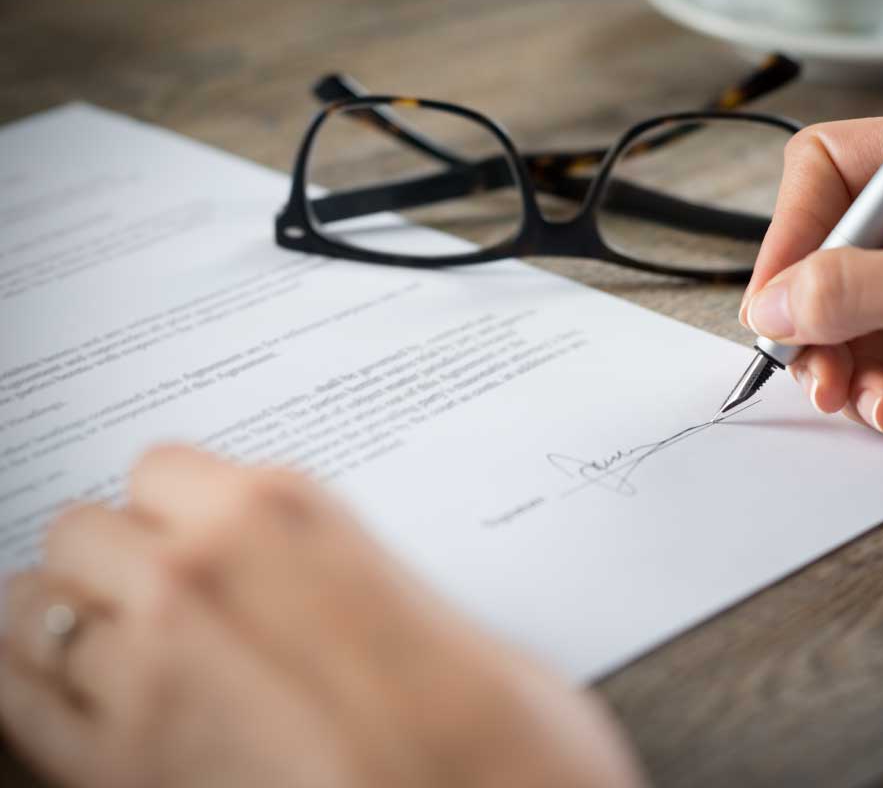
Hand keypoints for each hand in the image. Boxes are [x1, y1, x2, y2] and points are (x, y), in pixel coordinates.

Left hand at [0, 446, 644, 787]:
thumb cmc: (494, 729)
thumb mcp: (431, 607)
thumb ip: (341, 570)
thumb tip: (306, 574)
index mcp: (279, 515)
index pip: (158, 467)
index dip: (179, 505)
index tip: (200, 532)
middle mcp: (193, 581)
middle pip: (81, 530)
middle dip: (117, 557)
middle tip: (166, 593)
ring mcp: (142, 680)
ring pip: (32, 606)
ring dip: (71, 618)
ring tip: (119, 645)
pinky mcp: (114, 774)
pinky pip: (13, 698)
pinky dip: (34, 686)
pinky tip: (78, 697)